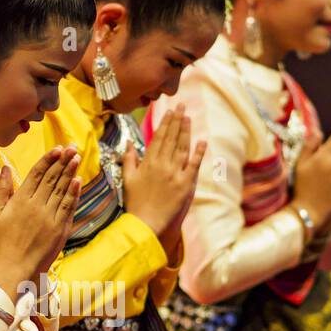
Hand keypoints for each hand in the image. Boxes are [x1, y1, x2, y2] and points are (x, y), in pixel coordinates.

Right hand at [0, 146, 81, 298]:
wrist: (14, 268)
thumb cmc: (2, 242)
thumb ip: (2, 189)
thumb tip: (6, 168)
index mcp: (20, 200)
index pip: (36, 174)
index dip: (48, 159)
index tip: (57, 148)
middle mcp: (36, 206)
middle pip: (52, 178)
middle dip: (62, 161)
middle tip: (71, 147)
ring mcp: (49, 217)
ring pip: (61, 190)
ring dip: (70, 172)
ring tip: (76, 158)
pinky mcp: (59, 228)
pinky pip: (68, 207)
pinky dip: (74, 193)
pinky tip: (78, 180)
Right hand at [124, 107, 206, 247]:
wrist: (145, 223)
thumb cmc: (135, 203)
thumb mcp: (128, 179)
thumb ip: (129, 159)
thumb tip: (128, 143)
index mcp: (148, 162)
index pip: (159, 137)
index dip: (165, 123)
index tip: (170, 111)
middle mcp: (162, 165)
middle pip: (171, 138)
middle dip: (177, 121)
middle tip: (182, 106)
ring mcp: (174, 174)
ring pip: (182, 148)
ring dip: (186, 132)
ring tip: (189, 118)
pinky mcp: (185, 185)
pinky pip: (193, 165)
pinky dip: (198, 153)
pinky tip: (202, 141)